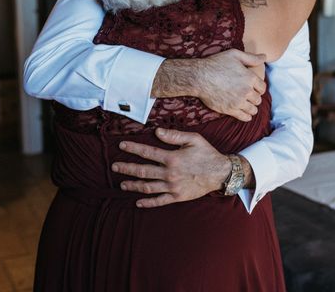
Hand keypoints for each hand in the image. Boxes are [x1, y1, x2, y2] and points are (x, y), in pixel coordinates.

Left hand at [112, 128, 231, 207]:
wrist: (221, 173)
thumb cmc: (207, 153)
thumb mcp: (193, 139)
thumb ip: (174, 136)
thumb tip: (157, 132)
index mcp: (172, 158)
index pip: (147, 152)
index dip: (133, 148)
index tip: (121, 146)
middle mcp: (169, 173)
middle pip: (143, 171)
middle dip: (126, 168)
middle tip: (114, 166)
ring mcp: (172, 186)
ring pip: (147, 187)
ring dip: (133, 185)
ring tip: (122, 183)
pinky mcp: (177, 196)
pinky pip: (159, 201)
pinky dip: (147, 202)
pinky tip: (137, 202)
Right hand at [195, 49, 266, 120]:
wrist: (199, 77)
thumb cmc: (216, 64)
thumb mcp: (234, 55)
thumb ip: (251, 57)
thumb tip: (264, 56)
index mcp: (250, 77)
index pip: (262, 88)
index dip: (259, 88)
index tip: (255, 89)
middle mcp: (246, 91)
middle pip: (258, 99)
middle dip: (254, 98)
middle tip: (249, 96)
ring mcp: (239, 101)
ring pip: (253, 109)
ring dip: (251, 107)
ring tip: (246, 105)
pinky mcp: (230, 110)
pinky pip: (244, 117)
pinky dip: (246, 116)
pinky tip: (244, 113)